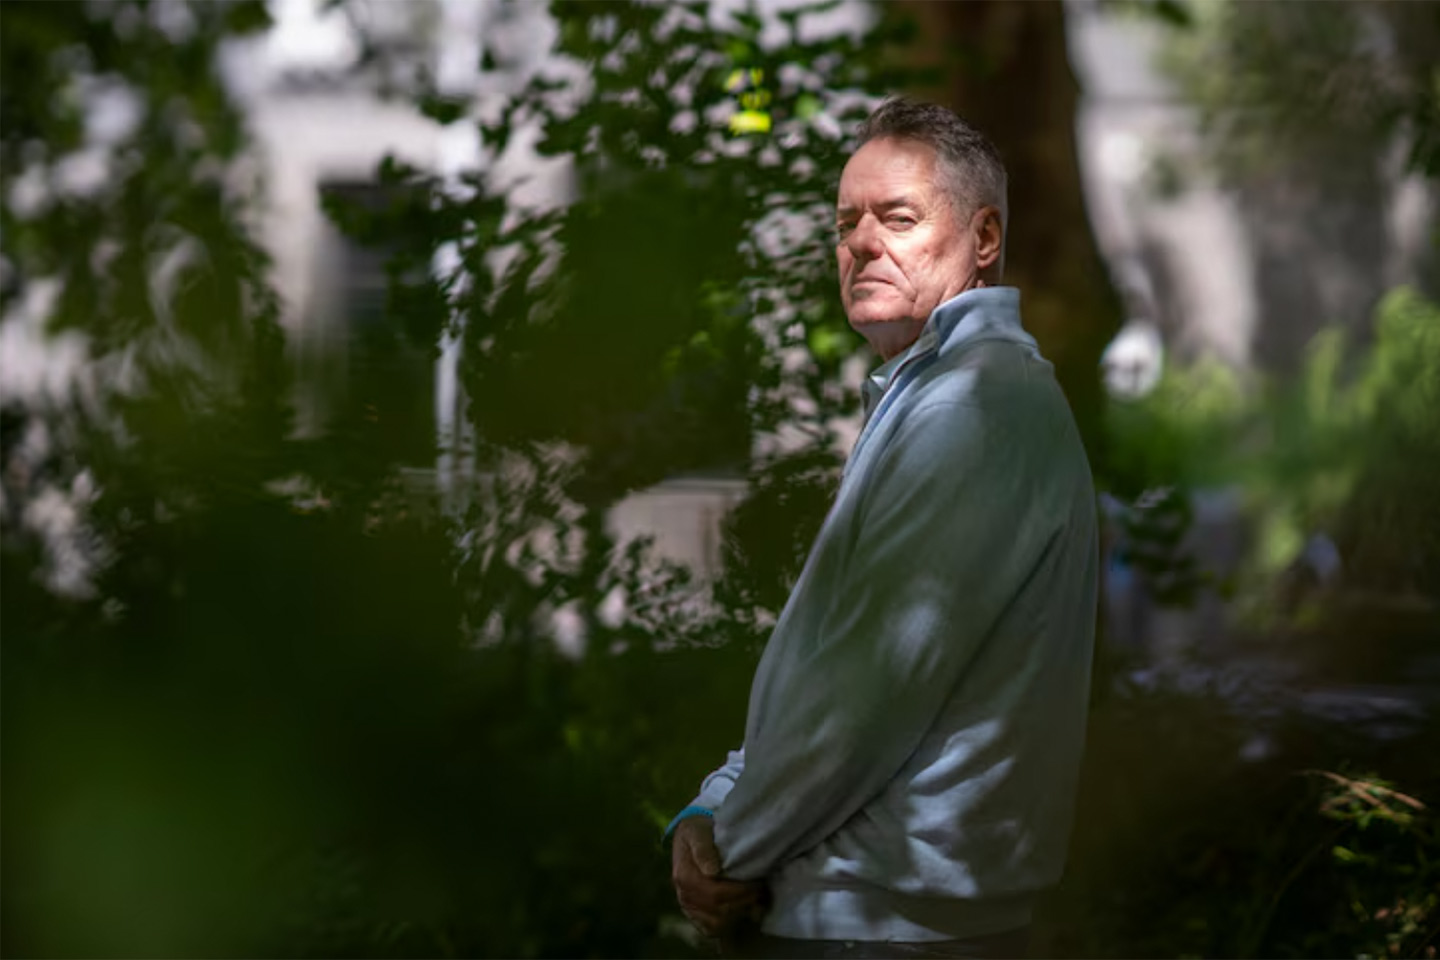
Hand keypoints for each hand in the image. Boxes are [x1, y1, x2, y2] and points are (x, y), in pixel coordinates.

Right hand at [670, 816, 768, 937]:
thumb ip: (703, 847)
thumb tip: (711, 870)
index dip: (740, 892)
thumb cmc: (698, 830)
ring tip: (755, 901)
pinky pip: (711, 930)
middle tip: (761, 891)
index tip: (758, 883)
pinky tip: (742, 910)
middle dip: (744, 902)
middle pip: (718, 910)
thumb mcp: (697, 830)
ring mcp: (688, 907)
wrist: (692, 836)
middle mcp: (684, 895)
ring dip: (739, 914)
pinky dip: (729, 925)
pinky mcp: (694, 914)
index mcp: (684, 875)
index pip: (715, 894)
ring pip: (716, 925)